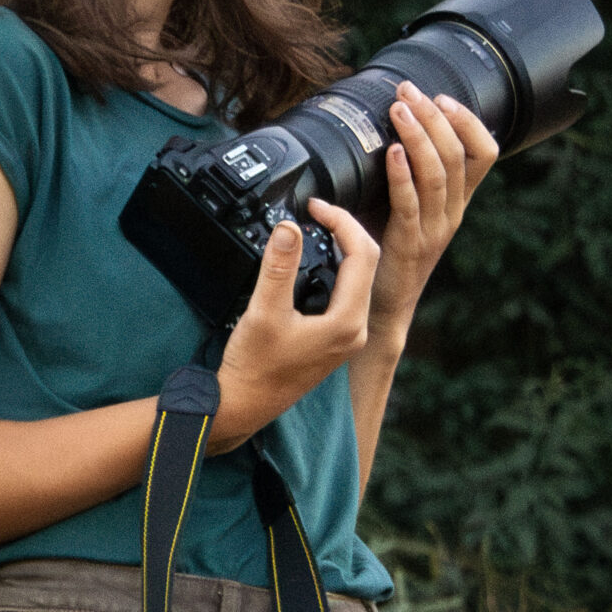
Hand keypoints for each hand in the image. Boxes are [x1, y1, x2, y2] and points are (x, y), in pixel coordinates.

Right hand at [210, 201, 378, 453]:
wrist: (244, 404)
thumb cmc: (254, 367)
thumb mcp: (264, 311)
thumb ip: (279, 266)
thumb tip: (290, 227)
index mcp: (347, 322)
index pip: (362, 255)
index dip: (342, 221)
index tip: (315, 206)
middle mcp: (355, 330)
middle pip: (366, 263)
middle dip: (344, 230)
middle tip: (315, 211)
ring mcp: (346, 336)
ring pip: (358, 278)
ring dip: (340, 248)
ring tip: (314, 227)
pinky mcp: (334, 339)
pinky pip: (345, 293)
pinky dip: (333, 268)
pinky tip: (311, 260)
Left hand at [368, 80, 498, 336]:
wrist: (381, 308)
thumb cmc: (386, 250)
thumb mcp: (401, 205)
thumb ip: (401, 172)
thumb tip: (380, 126)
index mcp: (456, 201)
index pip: (484, 153)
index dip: (469, 121)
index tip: (442, 96)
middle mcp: (452, 213)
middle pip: (458, 155)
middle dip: (435, 116)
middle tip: (410, 90)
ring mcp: (434, 229)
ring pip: (439, 174)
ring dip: (418, 136)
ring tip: (399, 109)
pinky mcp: (409, 245)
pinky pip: (411, 203)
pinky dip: (402, 174)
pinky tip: (392, 152)